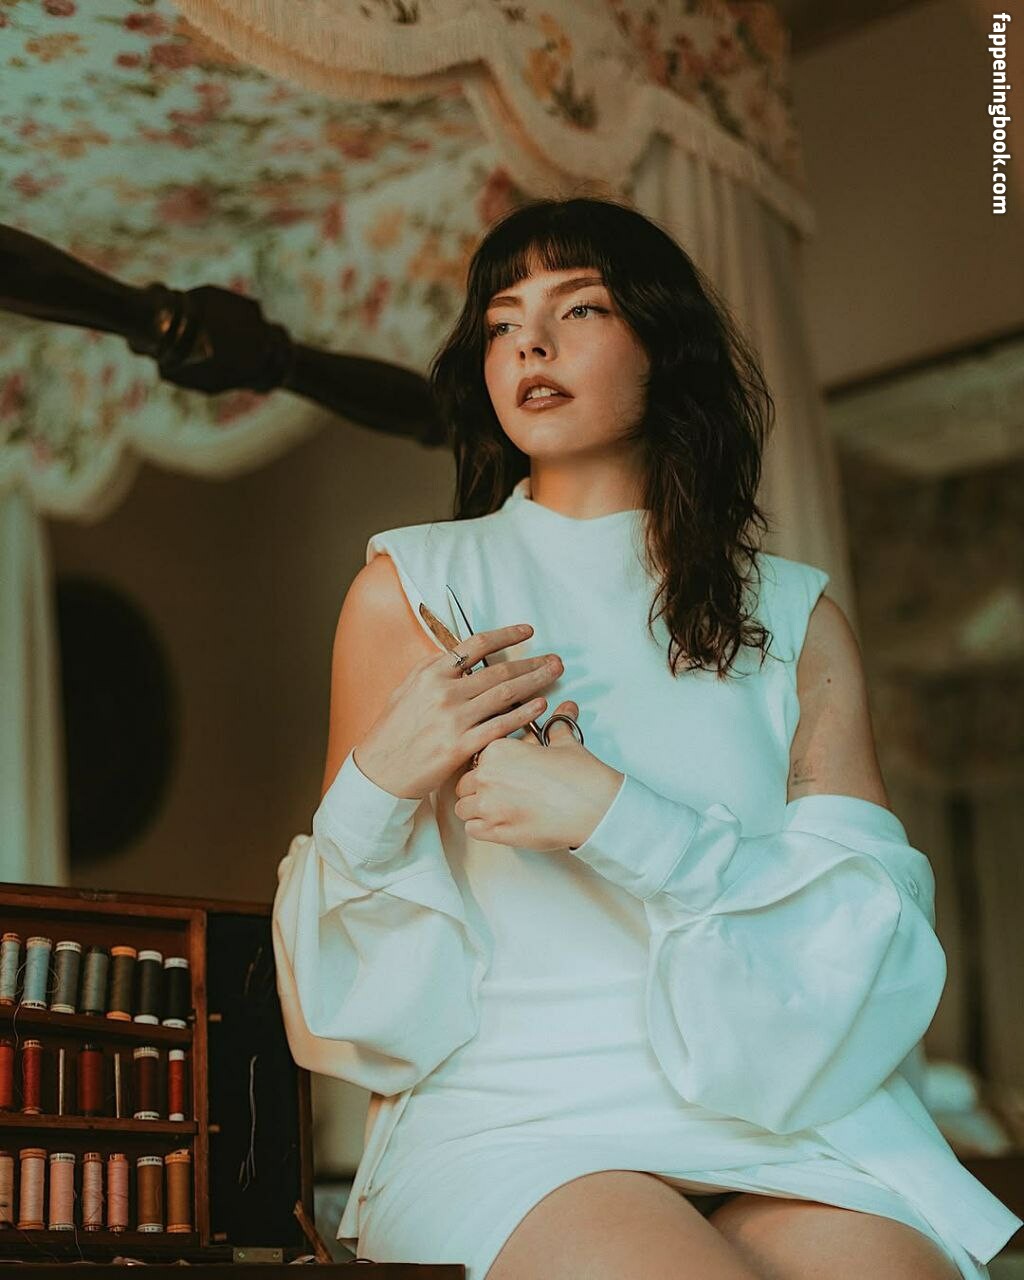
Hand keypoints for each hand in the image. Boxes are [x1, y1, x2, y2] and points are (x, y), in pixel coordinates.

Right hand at [354, 625, 564, 799]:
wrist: (379, 771)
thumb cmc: (393, 731)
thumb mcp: (406, 689)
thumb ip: (432, 669)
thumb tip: (459, 655)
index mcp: (431, 673)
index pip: (476, 645)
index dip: (506, 634)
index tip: (527, 631)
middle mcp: (444, 692)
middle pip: (499, 670)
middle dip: (531, 661)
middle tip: (555, 659)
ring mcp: (453, 719)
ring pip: (505, 694)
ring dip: (535, 682)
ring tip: (554, 674)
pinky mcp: (460, 746)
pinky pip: (500, 726)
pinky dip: (524, 714)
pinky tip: (541, 705)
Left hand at [453, 700, 623, 851]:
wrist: (593, 807)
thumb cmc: (579, 776)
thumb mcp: (565, 743)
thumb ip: (557, 726)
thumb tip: (565, 709)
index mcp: (498, 750)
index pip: (477, 757)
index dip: (489, 765)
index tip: (500, 772)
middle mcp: (487, 776)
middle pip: (466, 782)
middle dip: (479, 787)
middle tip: (500, 791)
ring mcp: (488, 805)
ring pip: (464, 807)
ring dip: (477, 808)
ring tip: (498, 808)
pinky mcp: (496, 831)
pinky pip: (472, 829)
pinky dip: (481, 827)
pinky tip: (498, 823)